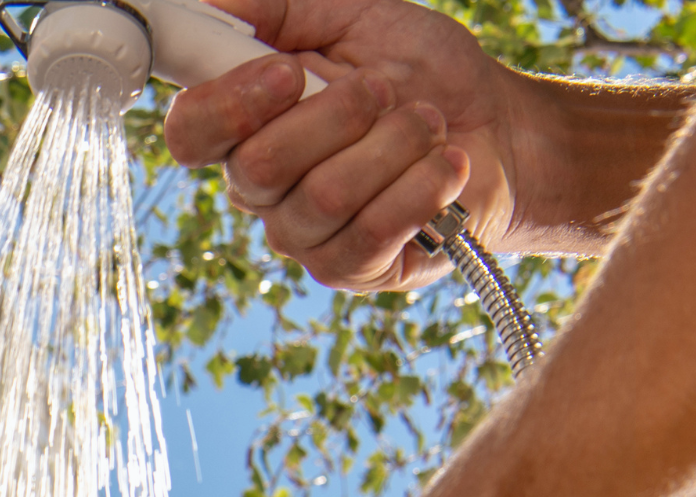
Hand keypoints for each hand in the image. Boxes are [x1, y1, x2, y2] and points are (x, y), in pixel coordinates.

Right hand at [163, 0, 530, 290]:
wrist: (505, 131)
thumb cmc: (426, 75)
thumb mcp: (357, 16)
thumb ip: (282, 8)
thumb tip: (216, 0)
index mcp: (250, 126)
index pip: (191, 133)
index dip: (228, 106)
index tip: (286, 72)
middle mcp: (265, 189)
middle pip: (259, 168)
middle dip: (337, 115)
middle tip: (386, 89)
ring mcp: (306, 236)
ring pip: (321, 199)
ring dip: (392, 146)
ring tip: (428, 124)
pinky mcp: (354, 270)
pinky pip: (368, 236)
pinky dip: (419, 188)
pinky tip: (446, 166)